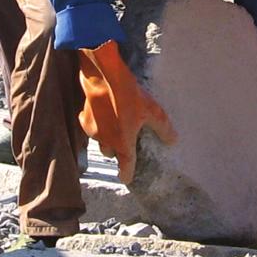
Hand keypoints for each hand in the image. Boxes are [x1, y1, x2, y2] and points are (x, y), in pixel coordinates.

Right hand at [77, 40, 176, 183]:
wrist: (103, 77)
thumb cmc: (128, 95)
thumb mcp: (153, 111)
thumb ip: (163, 129)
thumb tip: (172, 141)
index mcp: (123, 143)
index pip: (125, 167)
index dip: (127, 174)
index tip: (127, 178)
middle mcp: (106, 141)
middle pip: (111, 153)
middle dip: (117, 150)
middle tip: (126, 138)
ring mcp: (92, 131)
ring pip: (100, 141)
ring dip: (107, 137)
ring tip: (115, 123)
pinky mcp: (83, 118)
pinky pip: (91, 127)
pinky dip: (97, 124)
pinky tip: (103, 112)